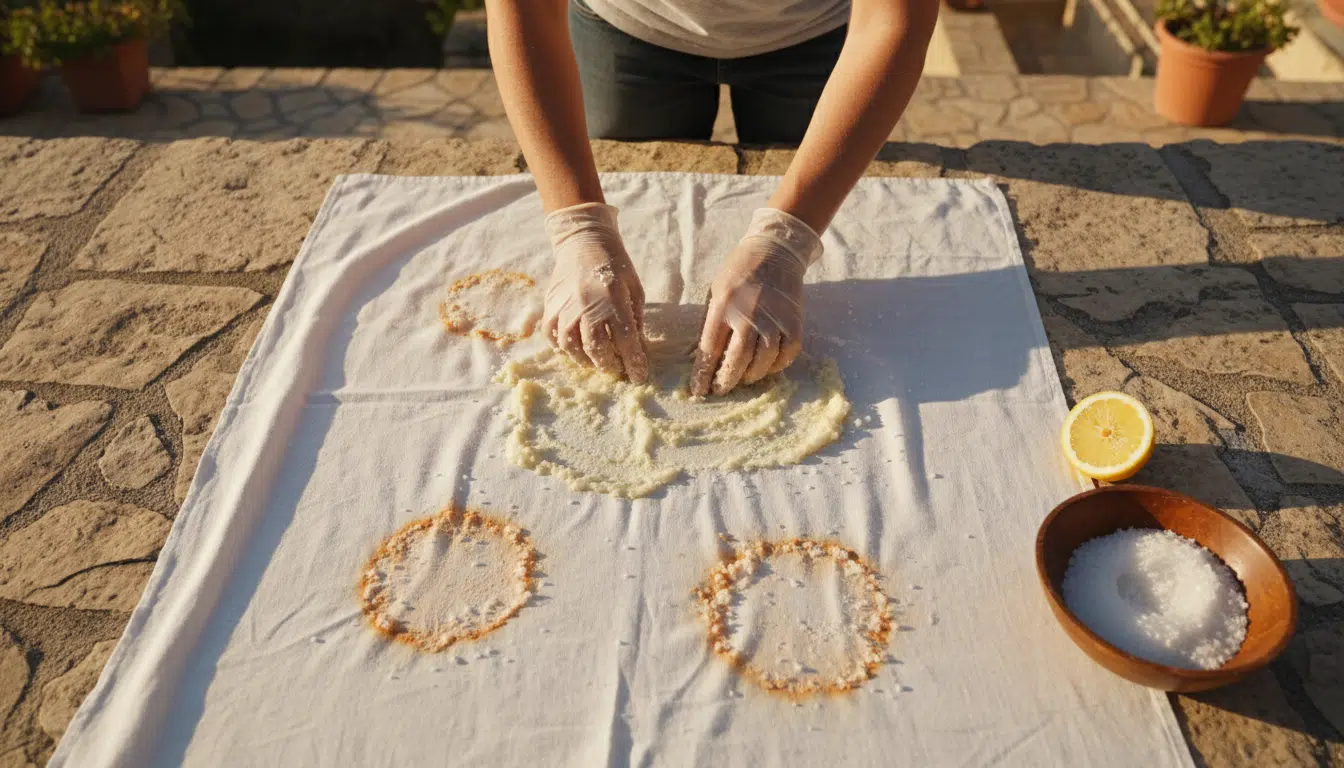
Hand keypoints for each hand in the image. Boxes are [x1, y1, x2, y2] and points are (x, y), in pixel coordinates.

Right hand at [542, 202, 648, 381]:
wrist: (584, 241)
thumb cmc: (615, 265)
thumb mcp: (634, 289)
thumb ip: (635, 318)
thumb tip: (635, 347)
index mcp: (613, 300)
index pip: (625, 340)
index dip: (633, 362)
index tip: (639, 376)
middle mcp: (587, 305)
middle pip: (596, 348)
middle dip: (608, 364)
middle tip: (616, 369)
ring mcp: (565, 306)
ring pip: (571, 345)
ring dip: (585, 359)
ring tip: (595, 361)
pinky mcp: (550, 304)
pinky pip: (551, 334)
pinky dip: (561, 346)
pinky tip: (573, 348)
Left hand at [690, 209, 822, 396]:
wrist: (775, 251)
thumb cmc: (738, 274)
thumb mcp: (715, 293)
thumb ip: (711, 325)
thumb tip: (702, 360)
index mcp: (723, 305)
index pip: (710, 349)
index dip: (704, 374)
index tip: (699, 391)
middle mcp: (749, 313)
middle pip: (738, 359)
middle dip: (727, 380)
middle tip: (721, 389)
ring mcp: (774, 317)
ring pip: (764, 360)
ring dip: (752, 375)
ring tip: (743, 378)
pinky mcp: (794, 320)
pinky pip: (788, 353)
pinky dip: (777, 365)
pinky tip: (767, 366)